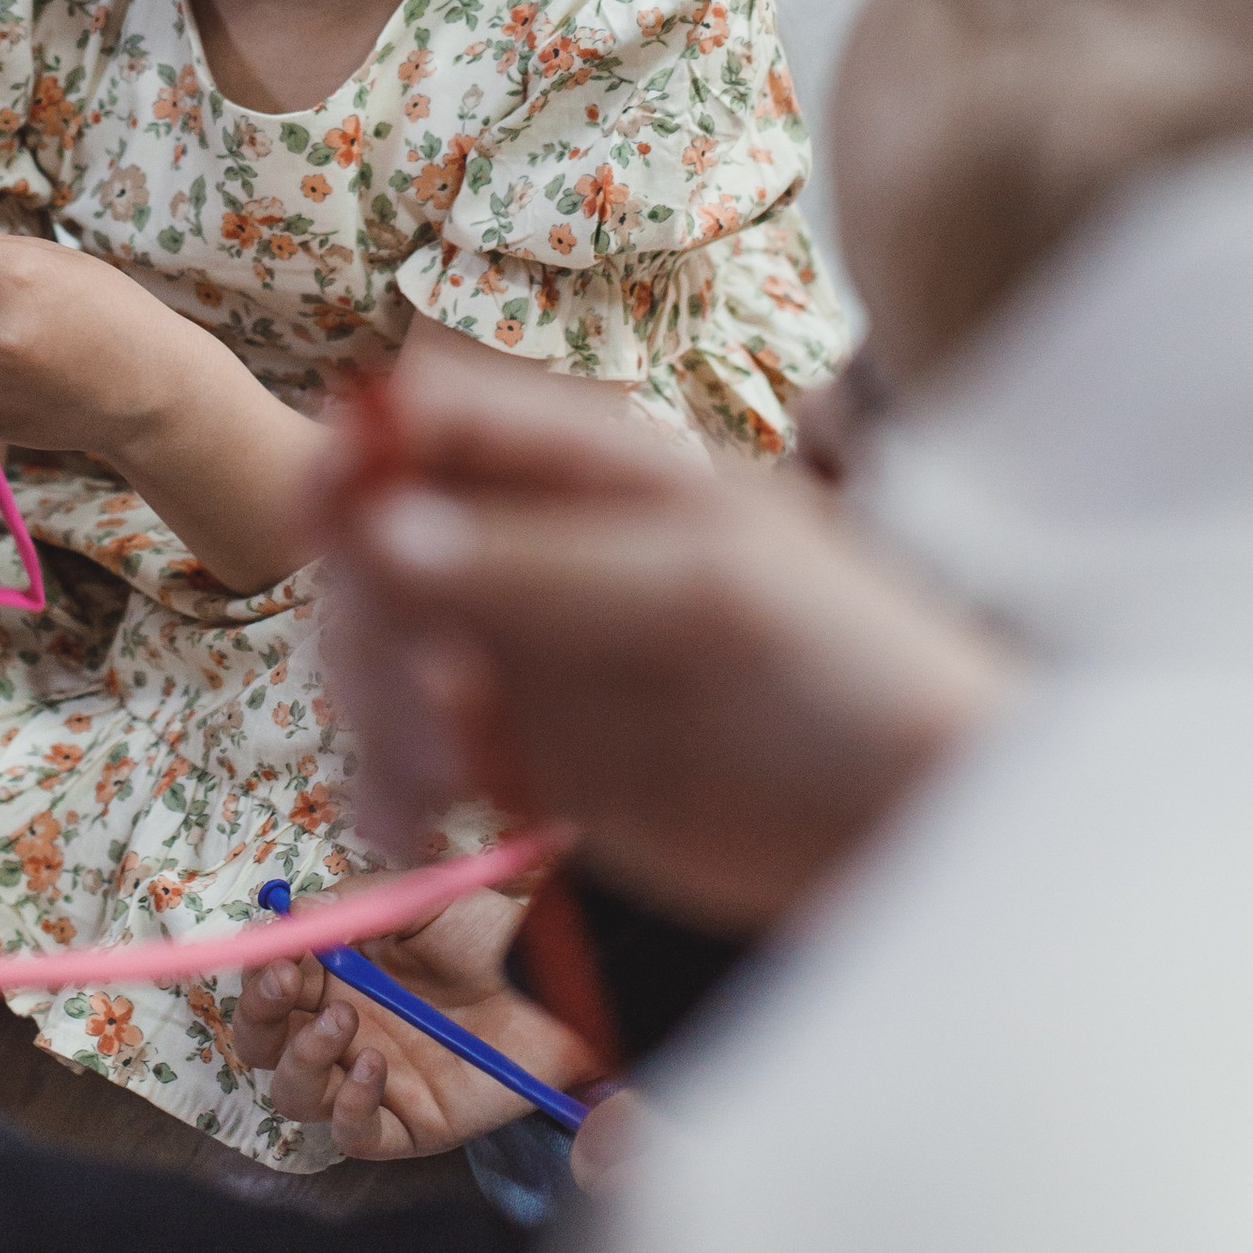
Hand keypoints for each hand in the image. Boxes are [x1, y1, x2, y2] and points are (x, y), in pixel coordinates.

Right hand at [230, 882, 598, 1160]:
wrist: (554, 985)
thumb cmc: (490, 934)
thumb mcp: (423, 898)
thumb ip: (359, 902)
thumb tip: (297, 911)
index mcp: (337, 975)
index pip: (271, 980)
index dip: (261, 967)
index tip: (278, 951)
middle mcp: (344, 1030)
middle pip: (264, 1041)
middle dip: (259, 1013)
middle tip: (286, 985)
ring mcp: (372, 1082)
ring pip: (295, 1095)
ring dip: (302, 1057)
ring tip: (343, 1021)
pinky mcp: (408, 1126)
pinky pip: (354, 1137)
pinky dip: (350, 1107)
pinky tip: (374, 1066)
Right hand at [324, 338, 1014, 931]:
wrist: (920, 825)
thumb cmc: (850, 669)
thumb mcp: (702, 596)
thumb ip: (541, 567)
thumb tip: (382, 530)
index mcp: (589, 465)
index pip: (430, 422)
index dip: (362, 457)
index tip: (331, 524)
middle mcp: (537, 546)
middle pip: (375, 542)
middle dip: (369, 617)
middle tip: (425, 700)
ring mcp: (527, 654)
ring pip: (379, 654)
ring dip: (374, 712)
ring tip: (436, 784)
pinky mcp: (527, 756)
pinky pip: (412, 758)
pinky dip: (392, 790)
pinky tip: (418, 830)